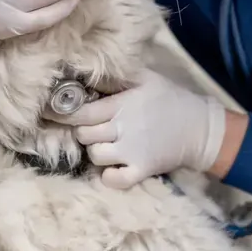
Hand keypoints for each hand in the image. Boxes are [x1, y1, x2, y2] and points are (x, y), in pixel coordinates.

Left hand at [49, 68, 227, 188]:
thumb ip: (116, 76)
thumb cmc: (170, 99)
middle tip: (92, 128)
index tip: (51, 113)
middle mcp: (123, 128)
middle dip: (83, 132)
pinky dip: (108, 176)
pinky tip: (112, 168)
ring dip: (96, 151)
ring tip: (106, 145)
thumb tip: (85, 70)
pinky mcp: (142, 170)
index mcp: (121, 105)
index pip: (81, 111)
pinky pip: (114, 180)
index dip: (63, 113)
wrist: (200, 128)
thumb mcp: (146, 78)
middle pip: (84, 135)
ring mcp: (131, 152)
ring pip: (94, 156)